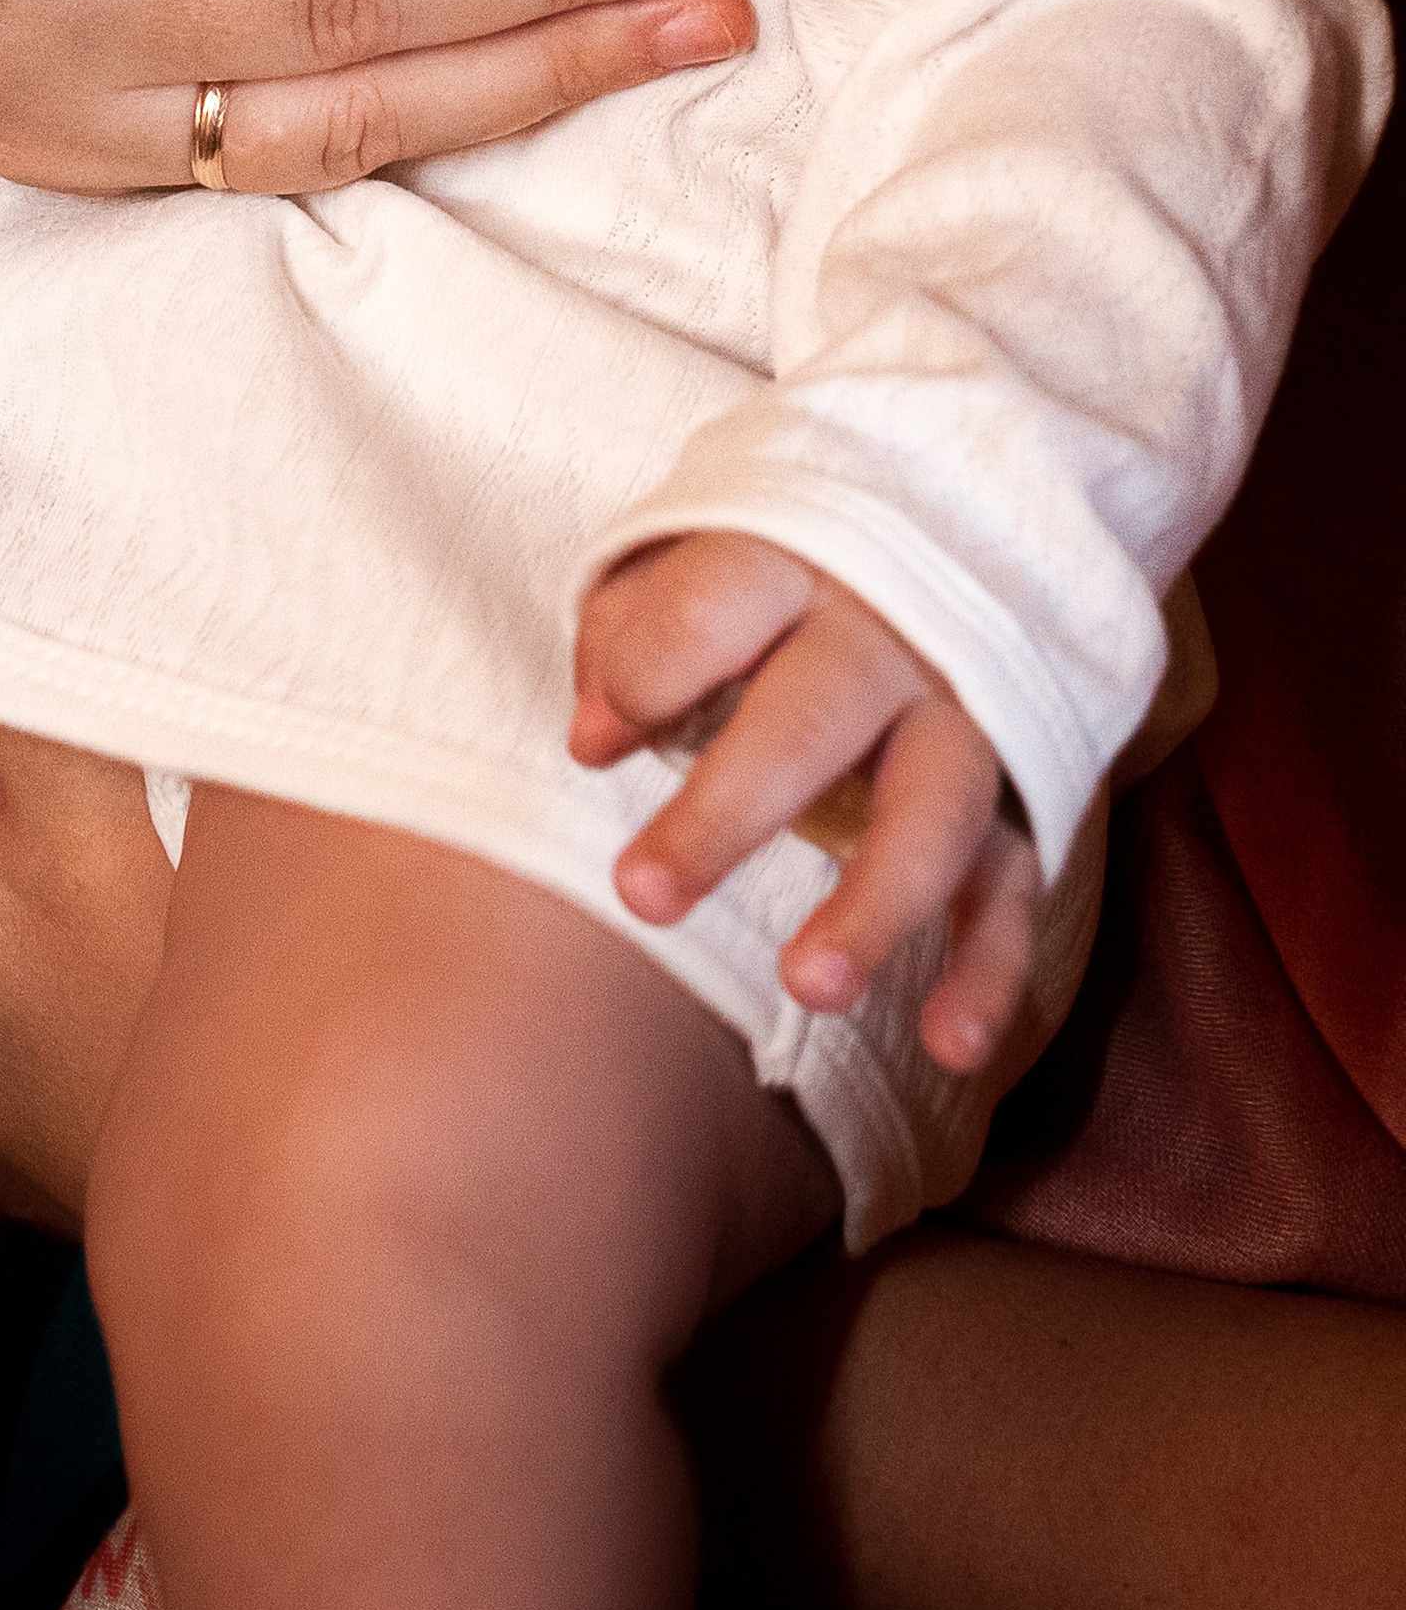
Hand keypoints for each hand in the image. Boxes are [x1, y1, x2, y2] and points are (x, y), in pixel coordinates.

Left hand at [571, 535, 1042, 1073]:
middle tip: (642, 897)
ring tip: (806, 987)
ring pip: (935, 808)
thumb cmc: (758, 595)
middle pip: (815, 716)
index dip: (653, 667)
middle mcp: (885, 637)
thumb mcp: (682, 577)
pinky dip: (990, 971)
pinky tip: (952, 1044)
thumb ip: (625, 636)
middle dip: (729, 810)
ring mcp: (960, 717)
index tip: (598, 741)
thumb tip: (594, 731)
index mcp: (790, 565)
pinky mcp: (1014, 801)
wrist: (928, 565)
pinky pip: (1014, 888)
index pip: (724, 598)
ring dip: (877, 903)